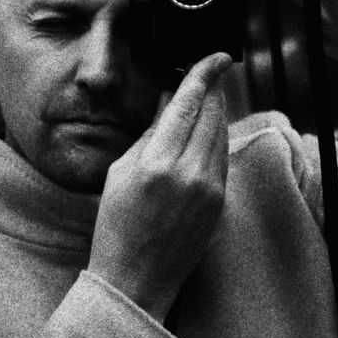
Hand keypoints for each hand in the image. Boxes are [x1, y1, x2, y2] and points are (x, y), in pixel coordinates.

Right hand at [89, 52, 230, 320]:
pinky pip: (223, 158)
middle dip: (213, 89)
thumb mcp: (120, 171)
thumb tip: (169, 100)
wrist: (135, 280)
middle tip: (211, 71)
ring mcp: (209, 189)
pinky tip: (207, 133)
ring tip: (207, 99)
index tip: (218, 56)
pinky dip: (217, 139)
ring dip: (216, 113)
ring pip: (221, 134)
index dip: (205, 74)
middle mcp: (189, 173)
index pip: (188, 104)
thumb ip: (149, 133)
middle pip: (212, 114)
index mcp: (157, 162)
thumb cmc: (115, 226)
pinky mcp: (220, 203)